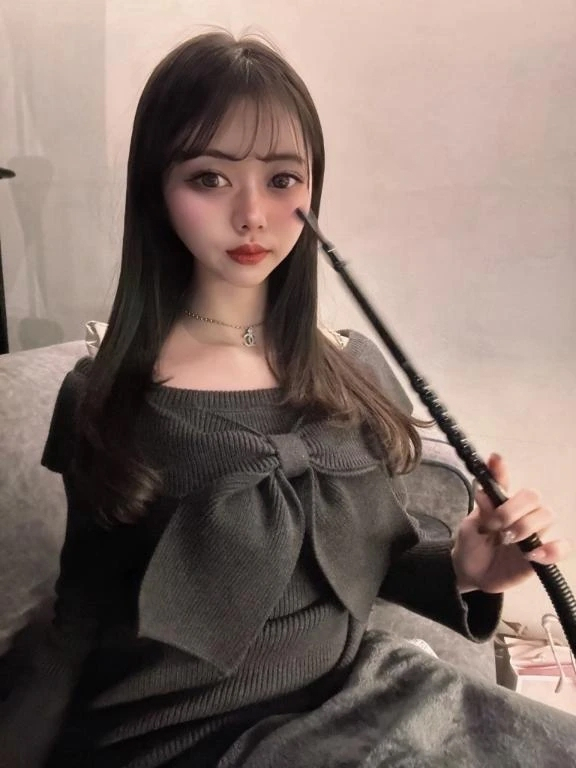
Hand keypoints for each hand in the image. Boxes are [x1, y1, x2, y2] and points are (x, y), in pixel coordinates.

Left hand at [451, 453, 572, 593]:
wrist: (474, 574)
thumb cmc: (472, 545)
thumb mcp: (471, 528)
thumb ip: (481, 511)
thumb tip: (483, 489)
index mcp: (501, 502)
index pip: (504, 481)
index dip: (501, 469)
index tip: (495, 459)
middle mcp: (521, 513)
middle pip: (533, 497)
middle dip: (513, 509)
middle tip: (496, 526)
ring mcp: (534, 532)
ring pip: (547, 516)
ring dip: (527, 526)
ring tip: (508, 540)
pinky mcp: (544, 554)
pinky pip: (562, 547)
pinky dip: (552, 549)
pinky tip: (532, 555)